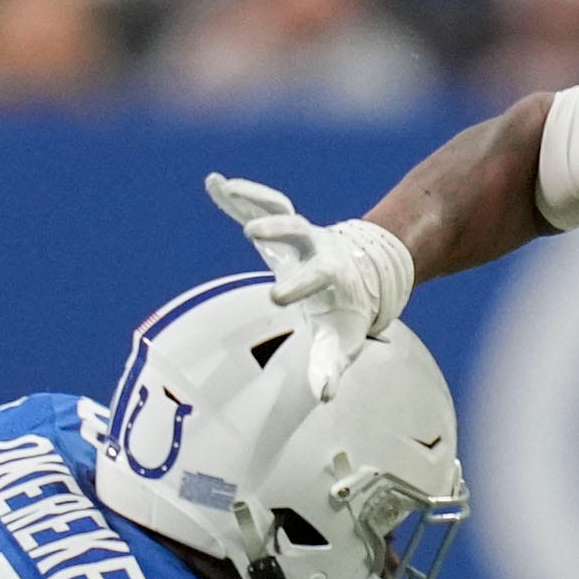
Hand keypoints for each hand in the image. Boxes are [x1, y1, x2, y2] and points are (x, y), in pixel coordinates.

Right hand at [206, 172, 414, 394]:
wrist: (365, 272)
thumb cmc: (349, 314)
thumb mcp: (344, 341)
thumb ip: (331, 366)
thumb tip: (325, 396)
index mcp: (332, 275)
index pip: (315, 278)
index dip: (297, 287)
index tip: (275, 298)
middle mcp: (316, 247)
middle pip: (299, 230)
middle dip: (278, 230)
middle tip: (252, 233)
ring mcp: (300, 231)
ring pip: (280, 207)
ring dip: (253, 198)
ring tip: (224, 188)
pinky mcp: (285, 223)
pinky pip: (262, 203)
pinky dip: (239, 195)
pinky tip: (212, 182)